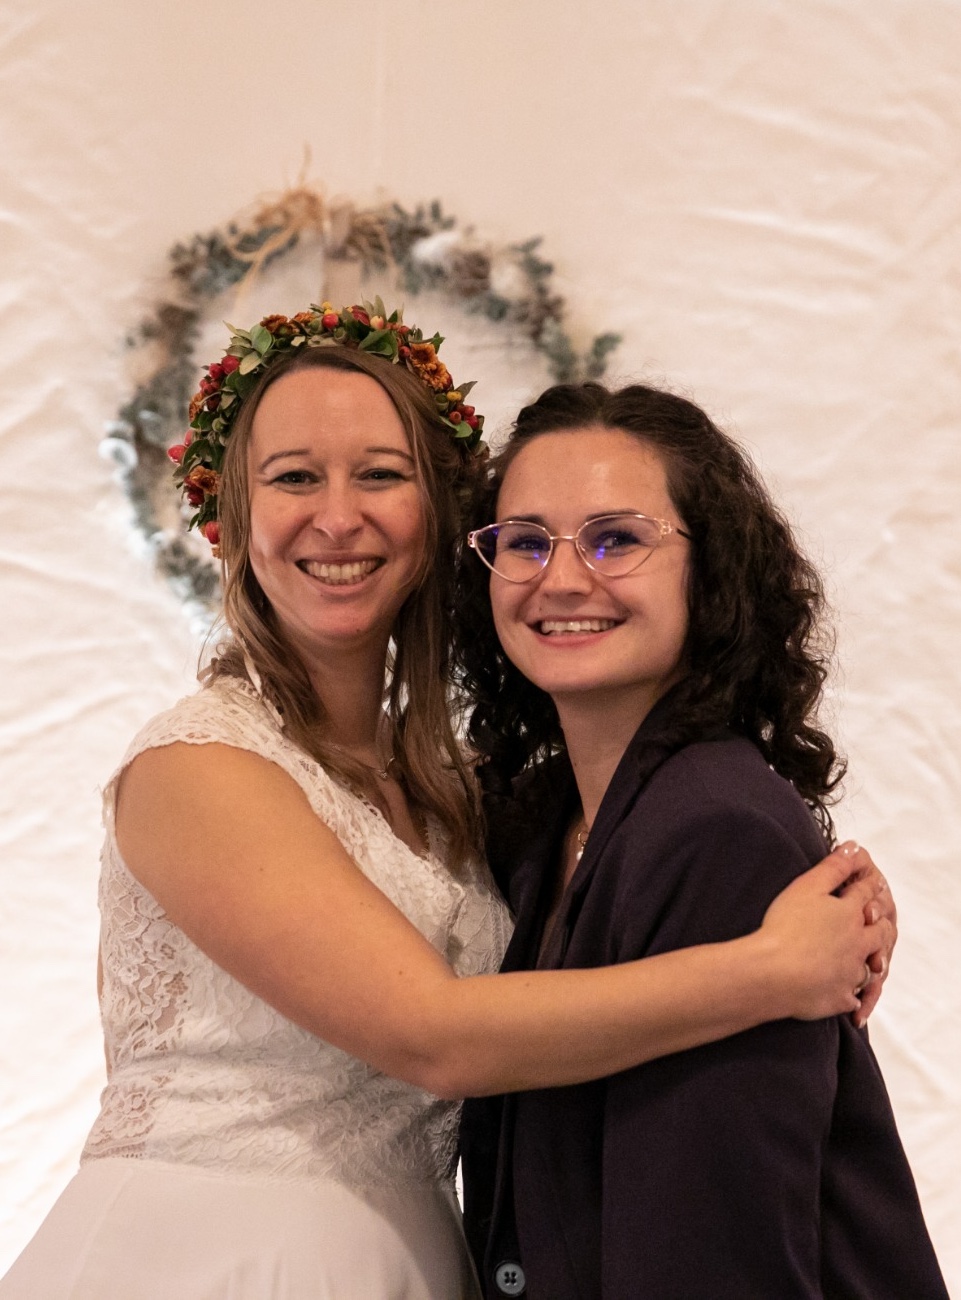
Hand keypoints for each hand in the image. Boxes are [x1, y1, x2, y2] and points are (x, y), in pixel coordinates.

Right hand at [760, 841, 893, 1021]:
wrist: (773, 972)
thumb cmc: (785, 926)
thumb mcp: (806, 887)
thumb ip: (833, 867)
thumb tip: (853, 847)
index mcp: (849, 914)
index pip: (866, 895)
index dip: (871, 886)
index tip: (875, 881)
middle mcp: (857, 944)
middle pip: (880, 933)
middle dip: (881, 925)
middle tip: (880, 922)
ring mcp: (850, 974)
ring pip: (869, 969)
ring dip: (869, 963)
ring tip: (868, 962)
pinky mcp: (839, 998)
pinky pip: (851, 998)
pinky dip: (851, 996)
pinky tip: (848, 997)